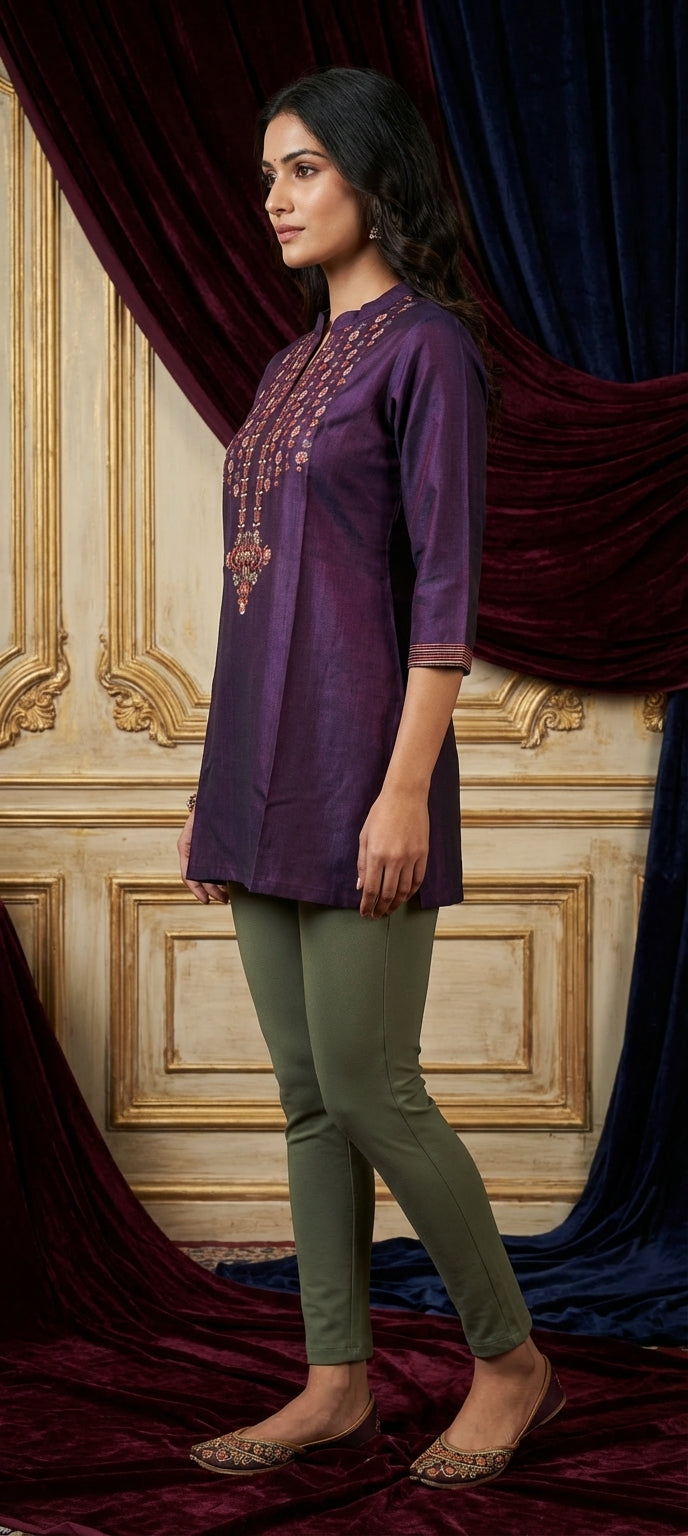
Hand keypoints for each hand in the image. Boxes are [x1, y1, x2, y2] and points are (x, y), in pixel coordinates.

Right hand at [177, 808, 227, 904]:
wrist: (219, 793)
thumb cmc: (210, 805)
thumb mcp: (204, 822)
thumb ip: (206, 841)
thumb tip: (214, 859)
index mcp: (186, 846)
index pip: (188, 875)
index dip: (198, 890)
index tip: (206, 901)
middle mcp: (191, 850)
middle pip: (199, 878)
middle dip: (212, 892)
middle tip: (225, 900)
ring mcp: (201, 850)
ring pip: (206, 874)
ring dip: (216, 887)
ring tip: (228, 895)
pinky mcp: (212, 849)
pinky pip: (212, 867)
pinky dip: (219, 877)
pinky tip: (229, 882)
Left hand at [357, 788, 428, 917]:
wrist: (405, 796)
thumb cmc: (381, 814)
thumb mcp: (364, 837)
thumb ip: (362, 863)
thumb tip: (361, 886)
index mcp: (376, 855)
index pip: (371, 890)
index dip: (367, 905)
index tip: (365, 913)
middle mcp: (394, 859)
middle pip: (387, 894)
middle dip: (380, 909)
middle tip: (376, 916)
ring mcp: (411, 857)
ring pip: (403, 890)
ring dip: (395, 904)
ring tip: (389, 911)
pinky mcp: (423, 854)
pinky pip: (417, 880)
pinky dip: (410, 892)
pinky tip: (404, 897)